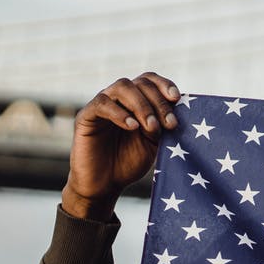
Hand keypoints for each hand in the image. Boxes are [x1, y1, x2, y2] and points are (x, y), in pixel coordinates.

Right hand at [61, 72, 180, 219]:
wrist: (106, 184)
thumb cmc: (130, 161)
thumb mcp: (154, 142)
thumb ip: (162, 124)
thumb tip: (178, 108)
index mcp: (136, 100)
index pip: (150, 80)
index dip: (164, 84)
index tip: (177, 98)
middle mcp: (119, 98)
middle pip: (140, 83)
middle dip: (159, 102)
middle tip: (169, 124)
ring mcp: (102, 104)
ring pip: (122, 87)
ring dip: (142, 105)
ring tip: (151, 127)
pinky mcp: (85, 116)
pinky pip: (102, 104)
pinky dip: (120, 113)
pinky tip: (132, 127)